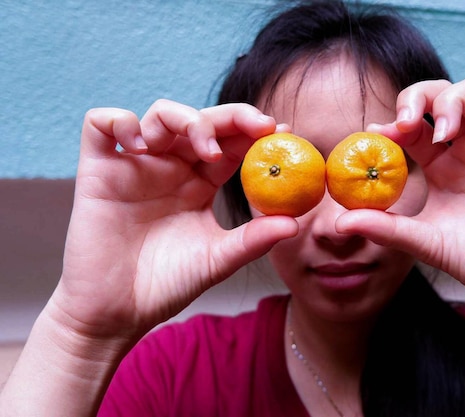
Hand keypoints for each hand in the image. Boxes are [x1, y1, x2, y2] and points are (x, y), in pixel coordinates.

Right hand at [50, 99, 297, 342]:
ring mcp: (135, 166)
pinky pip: (102, 124)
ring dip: (186, 119)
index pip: (229, 144)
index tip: (279, 131)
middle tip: (256, 126)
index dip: (253, 132)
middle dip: (231, 116)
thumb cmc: (167, 285)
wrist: (117, 313)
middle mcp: (170, 168)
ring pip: (159, 115)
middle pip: (200, 121)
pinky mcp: (98, 170)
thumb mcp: (217, 259)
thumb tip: (295, 224)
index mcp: (199, 184)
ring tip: (204, 149)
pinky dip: (121, 121)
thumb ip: (253, 240)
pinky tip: (140, 145)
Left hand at [339, 77, 464, 314]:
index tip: (377, 133)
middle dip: (419, 97)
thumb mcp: (428, 243)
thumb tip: (338, 222)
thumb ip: (388, 228)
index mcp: (441, 166)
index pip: (412, 126)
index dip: (394, 122)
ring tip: (446, 131)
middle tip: (407, 120)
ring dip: (456, 100)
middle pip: (441, 97)